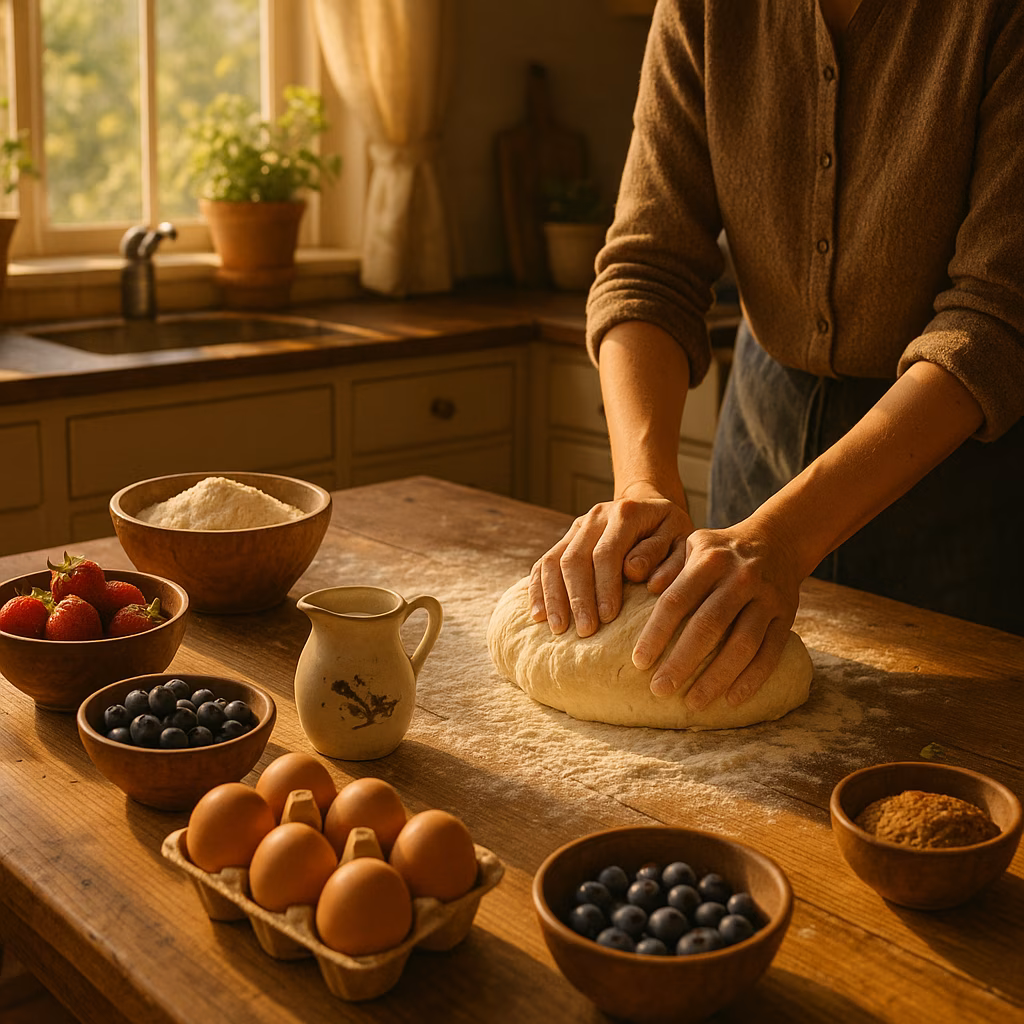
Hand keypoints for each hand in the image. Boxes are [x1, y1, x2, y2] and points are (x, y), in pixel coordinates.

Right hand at [528, 487, 694, 637]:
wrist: (650, 508)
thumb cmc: (671, 534)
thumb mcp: (682, 541)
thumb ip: (666, 557)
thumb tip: (636, 573)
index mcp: (626, 513)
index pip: (607, 552)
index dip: (604, 586)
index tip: (608, 617)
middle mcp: (596, 516)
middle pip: (575, 558)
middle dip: (577, 598)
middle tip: (584, 631)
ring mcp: (577, 526)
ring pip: (553, 561)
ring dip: (553, 597)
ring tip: (558, 629)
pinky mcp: (566, 539)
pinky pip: (543, 563)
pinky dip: (538, 589)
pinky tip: (538, 615)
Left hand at [632, 516, 803, 709]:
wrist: (777, 542)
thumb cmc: (721, 552)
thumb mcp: (693, 545)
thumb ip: (669, 566)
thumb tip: (643, 585)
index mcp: (710, 561)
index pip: (677, 601)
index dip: (656, 633)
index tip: (639, 662)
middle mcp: (740, 578)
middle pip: (708, 626)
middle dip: (682, 662)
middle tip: (659, 690)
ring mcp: (767, 598)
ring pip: (742, 644)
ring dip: (716, 677)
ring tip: (693, 703)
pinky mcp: (787, 615)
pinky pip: (770, 652)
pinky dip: (752, 679)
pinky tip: (731, 700)